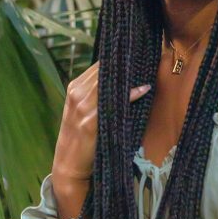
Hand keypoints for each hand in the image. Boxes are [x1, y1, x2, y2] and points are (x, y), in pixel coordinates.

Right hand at [53, 62, 150, 179]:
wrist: (69, 163)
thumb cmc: (80, 137)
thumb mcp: (82, 110)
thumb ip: (95, 93)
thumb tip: (121, 79)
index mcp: (74, 88)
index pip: (99, 66)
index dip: (118, 59)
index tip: (136, 55)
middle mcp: (77, 94)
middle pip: (104, 71)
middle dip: (126, 65)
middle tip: (148, 58)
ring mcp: (82, 108)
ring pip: (109, 84)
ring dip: (130, 76)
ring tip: (149, 69)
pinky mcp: (90, 122)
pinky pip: (113, 104)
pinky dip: (130, 95)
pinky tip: (143, 89)